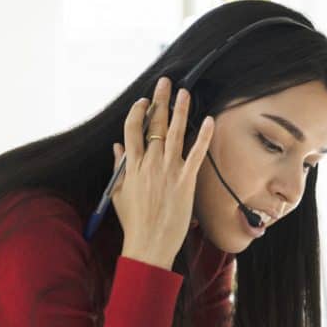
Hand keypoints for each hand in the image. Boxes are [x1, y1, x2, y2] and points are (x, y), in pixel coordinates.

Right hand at [114, 76, 214, 269]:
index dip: (138, 112)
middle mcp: (150, 164)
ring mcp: (169, 171)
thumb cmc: (134, 222)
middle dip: (160, 101)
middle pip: (154, 125)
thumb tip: (117, 147)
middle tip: (165, 82)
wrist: (149, 244)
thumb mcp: (119, 193)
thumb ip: (119, 167)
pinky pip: (196, 154)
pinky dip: (203, 136)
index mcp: (132, 166)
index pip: (132, 129)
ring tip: (184, 92)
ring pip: (174, 133)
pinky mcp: (186, 181)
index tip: (144, 101)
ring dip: (180, 110)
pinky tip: (209, 120)